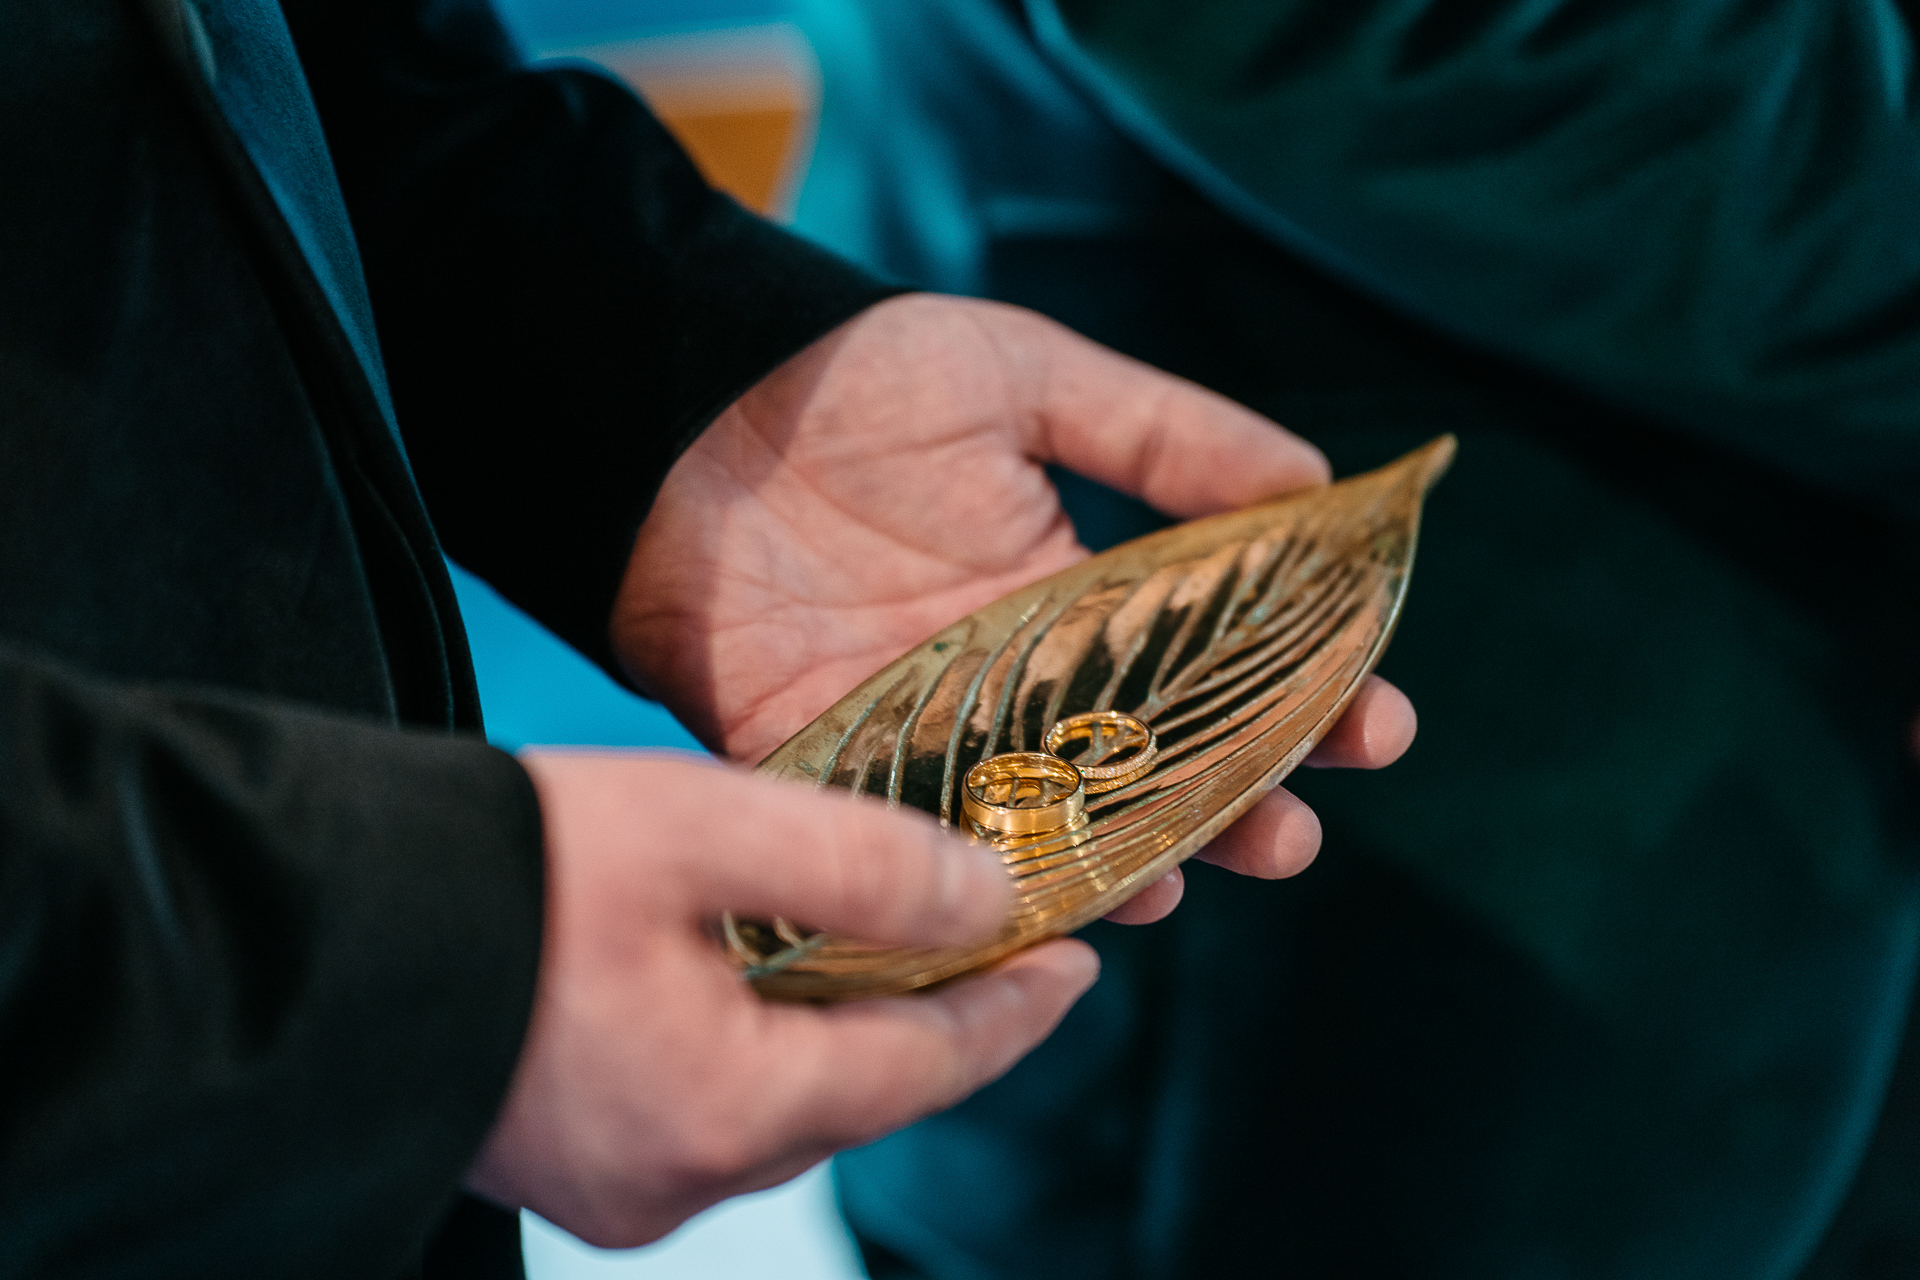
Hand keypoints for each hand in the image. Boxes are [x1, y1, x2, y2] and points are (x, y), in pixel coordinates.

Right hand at [465, 752, 1097, 1246]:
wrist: (298, 923)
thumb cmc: (492, 872)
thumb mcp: (700, 830)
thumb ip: (859, 864)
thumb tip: (987, 902)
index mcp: (725, 1109)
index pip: (924, 1070)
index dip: (1013, 1012)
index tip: (1075, 962)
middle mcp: (676, 1175)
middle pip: (857, 1098)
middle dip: (937, 1021)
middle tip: (1000, 946)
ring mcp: (613, 1179)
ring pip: (781, 1105)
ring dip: (847, 1032)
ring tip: (895, 951)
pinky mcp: (564, 1152)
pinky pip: (706, 1106)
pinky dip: (762, 1045)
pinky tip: (764, 981)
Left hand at [616, 294, 1414, 925]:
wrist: (688, 407)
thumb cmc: (861, 375)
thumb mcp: (1028, 376)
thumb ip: (1164, 435)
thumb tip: (1320, 486)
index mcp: (1075, 593)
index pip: (1212, 667)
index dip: (1301, 701)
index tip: (1376, 727)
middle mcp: (1018, 679)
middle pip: (1149, 768)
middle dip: (1234, 808)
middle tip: (1295, 838)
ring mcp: (934, 730)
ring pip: (1052, 822)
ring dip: (1125, 861)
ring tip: (1186, 879)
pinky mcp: (838, 764)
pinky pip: (918, 841)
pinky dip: (976, 881)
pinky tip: (1042, 907)